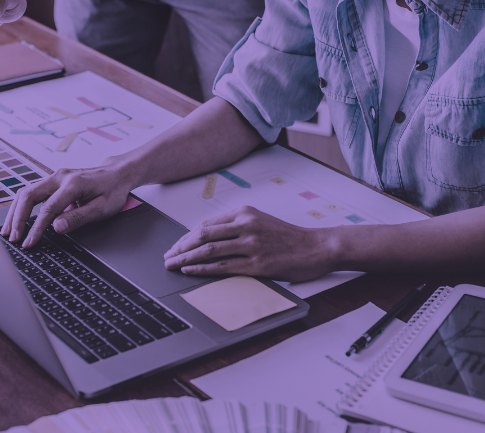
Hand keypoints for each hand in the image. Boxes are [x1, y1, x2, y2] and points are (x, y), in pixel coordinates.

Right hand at [1, 165, 134, 247]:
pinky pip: (32, 192)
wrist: (117, 174)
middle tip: (13, 238)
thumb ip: (78, 217)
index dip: (36, 228)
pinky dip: (22, 206)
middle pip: (28, 195)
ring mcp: (55, 177)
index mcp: (73, 184)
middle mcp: (60, 177)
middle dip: (17, 218)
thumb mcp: (102, 209)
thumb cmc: (112, 191)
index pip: (48, 209)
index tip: (29, 243)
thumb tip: (56, 227)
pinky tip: (17, 219)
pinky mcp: (53, 181)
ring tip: (9, 231)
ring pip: (26, 192)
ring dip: (15, 212)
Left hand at [163, 206, 336, 281]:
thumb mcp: (260, 221)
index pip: (206, 225)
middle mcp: (246, 225)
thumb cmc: (288, 237)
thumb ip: (236, 226)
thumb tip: (208, 238)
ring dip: (186, 258)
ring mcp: (251, 245)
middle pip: (202, 235)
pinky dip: (202, 268)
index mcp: (244, 213)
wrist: (317, 247)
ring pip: (209, 250)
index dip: (186, 237)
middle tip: (167, 257)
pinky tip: (190, 271)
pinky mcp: (257, 264)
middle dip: (180, 247)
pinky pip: (223, 267)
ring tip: (172, 265)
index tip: (175, 246)